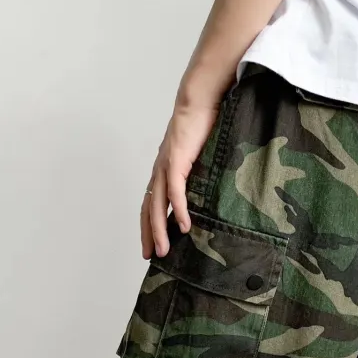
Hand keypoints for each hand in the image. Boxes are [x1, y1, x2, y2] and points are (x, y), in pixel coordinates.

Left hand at [141, 104, 219, 259]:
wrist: (199, 100)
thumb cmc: (202, 124)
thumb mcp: (200, 156)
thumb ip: (199, 173)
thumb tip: (209, 191)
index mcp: (163, 170)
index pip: (151, 203)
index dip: (149, 225)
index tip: (152, 244)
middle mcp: (160, 171)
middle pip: (148, 209)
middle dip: (149, 234)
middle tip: (152, 256)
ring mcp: (166, 166)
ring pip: (157, 205)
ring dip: (160, 230)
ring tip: (165, 250)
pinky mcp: (176, 161)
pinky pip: (176, 192)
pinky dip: (180, 210)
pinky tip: (185, 226)